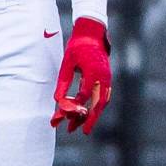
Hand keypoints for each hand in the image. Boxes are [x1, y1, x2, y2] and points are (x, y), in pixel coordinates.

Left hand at [50, 18, 111, 133]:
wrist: (92, 34)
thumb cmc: (77, 47)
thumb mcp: (67, 63)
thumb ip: (63, 82)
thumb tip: (58, 101)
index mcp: (93, 72)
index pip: (83, 95)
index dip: (73, 107)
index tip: (63, 116)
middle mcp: (103, 77)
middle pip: (98, 103)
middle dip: (90, 119)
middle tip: (82, 132)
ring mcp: (107, 78)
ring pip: (103, 101)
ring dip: (93, 114)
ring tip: (83, 126)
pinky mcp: (106, 79)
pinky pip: (104, 96)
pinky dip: (97, 106)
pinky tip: (88, 113)